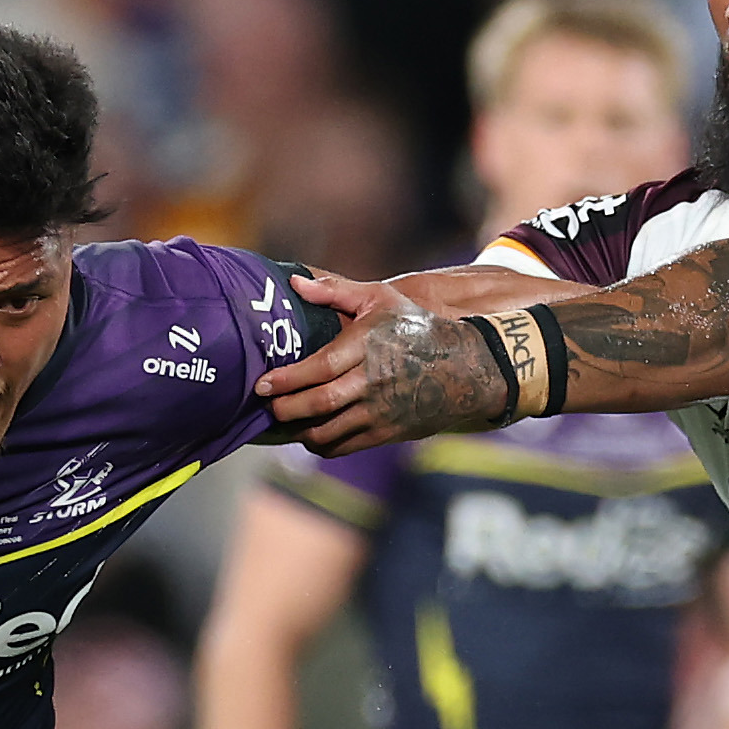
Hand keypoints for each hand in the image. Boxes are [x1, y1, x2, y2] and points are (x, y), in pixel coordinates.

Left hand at [255, 269, 515, 457]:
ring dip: (298, 431)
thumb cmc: (416, 327)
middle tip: (266, 408)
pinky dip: (319, 444)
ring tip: (283, 423)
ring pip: (328, 431)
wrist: (466, 367)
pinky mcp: (386, 432)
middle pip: (320, 403)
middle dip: (285, 410)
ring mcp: (381, 410)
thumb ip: (336, 290)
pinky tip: (308, 434)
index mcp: (369, 344)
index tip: (262, 385)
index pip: (319, 367)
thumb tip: (294, 281)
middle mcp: (374, 380)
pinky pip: (343, 446)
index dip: (286, 379)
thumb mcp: (381, 299)